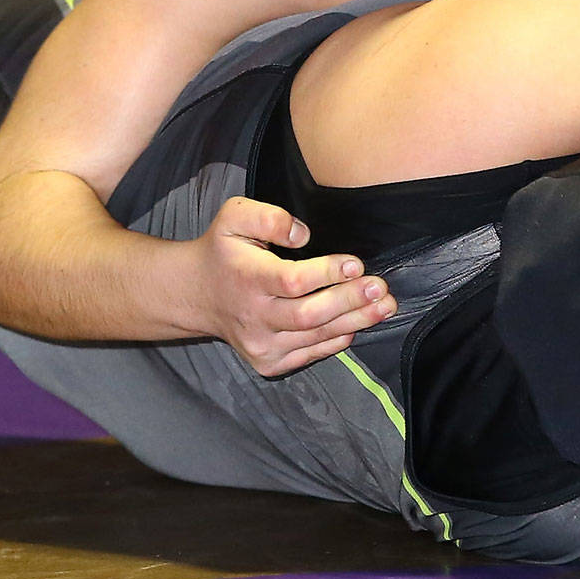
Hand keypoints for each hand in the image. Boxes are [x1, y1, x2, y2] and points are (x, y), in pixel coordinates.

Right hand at [191, 196, 394, 374]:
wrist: (195, 294)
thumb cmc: (222, 250)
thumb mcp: (234, 217)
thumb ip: (269, 217)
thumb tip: (302, 235)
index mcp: (246, 278)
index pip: (292, 281)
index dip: (328, 273)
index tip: (356, 263)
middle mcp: (253, 316)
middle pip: (309, 315)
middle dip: (351, 301)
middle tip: (381, 288)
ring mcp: (259, 344)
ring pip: (315, 337)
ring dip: (355, 321)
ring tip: (384, 306)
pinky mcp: (267, 362)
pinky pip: (310, 354)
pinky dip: (336, 340)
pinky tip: (357, 324)